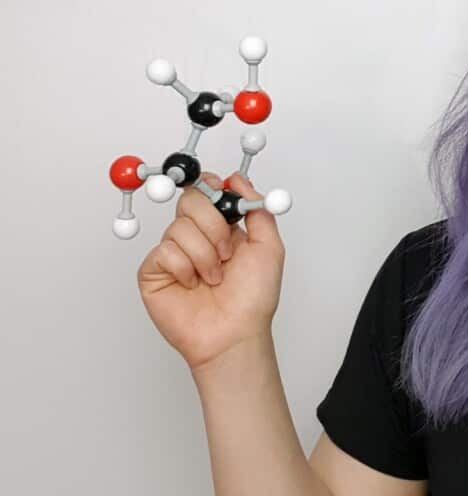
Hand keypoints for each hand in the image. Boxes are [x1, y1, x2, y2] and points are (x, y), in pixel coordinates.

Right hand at [136, 171, 286, 372]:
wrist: (235, 333)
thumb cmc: (253, 299)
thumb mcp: (269, 246)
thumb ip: (257, 209)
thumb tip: (238, 179)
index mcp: (222, 227)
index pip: (207, 191)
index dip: (211, 186)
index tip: (220, 188)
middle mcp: (197, 237)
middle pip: (189, 200)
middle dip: (213, 223)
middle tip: (227, 251)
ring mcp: (174, 254)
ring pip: (179, 227)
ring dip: (204, 254)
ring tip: (214, 277)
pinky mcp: (154, 272)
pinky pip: (163, 251)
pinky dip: (185, 268)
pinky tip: (193, 285)